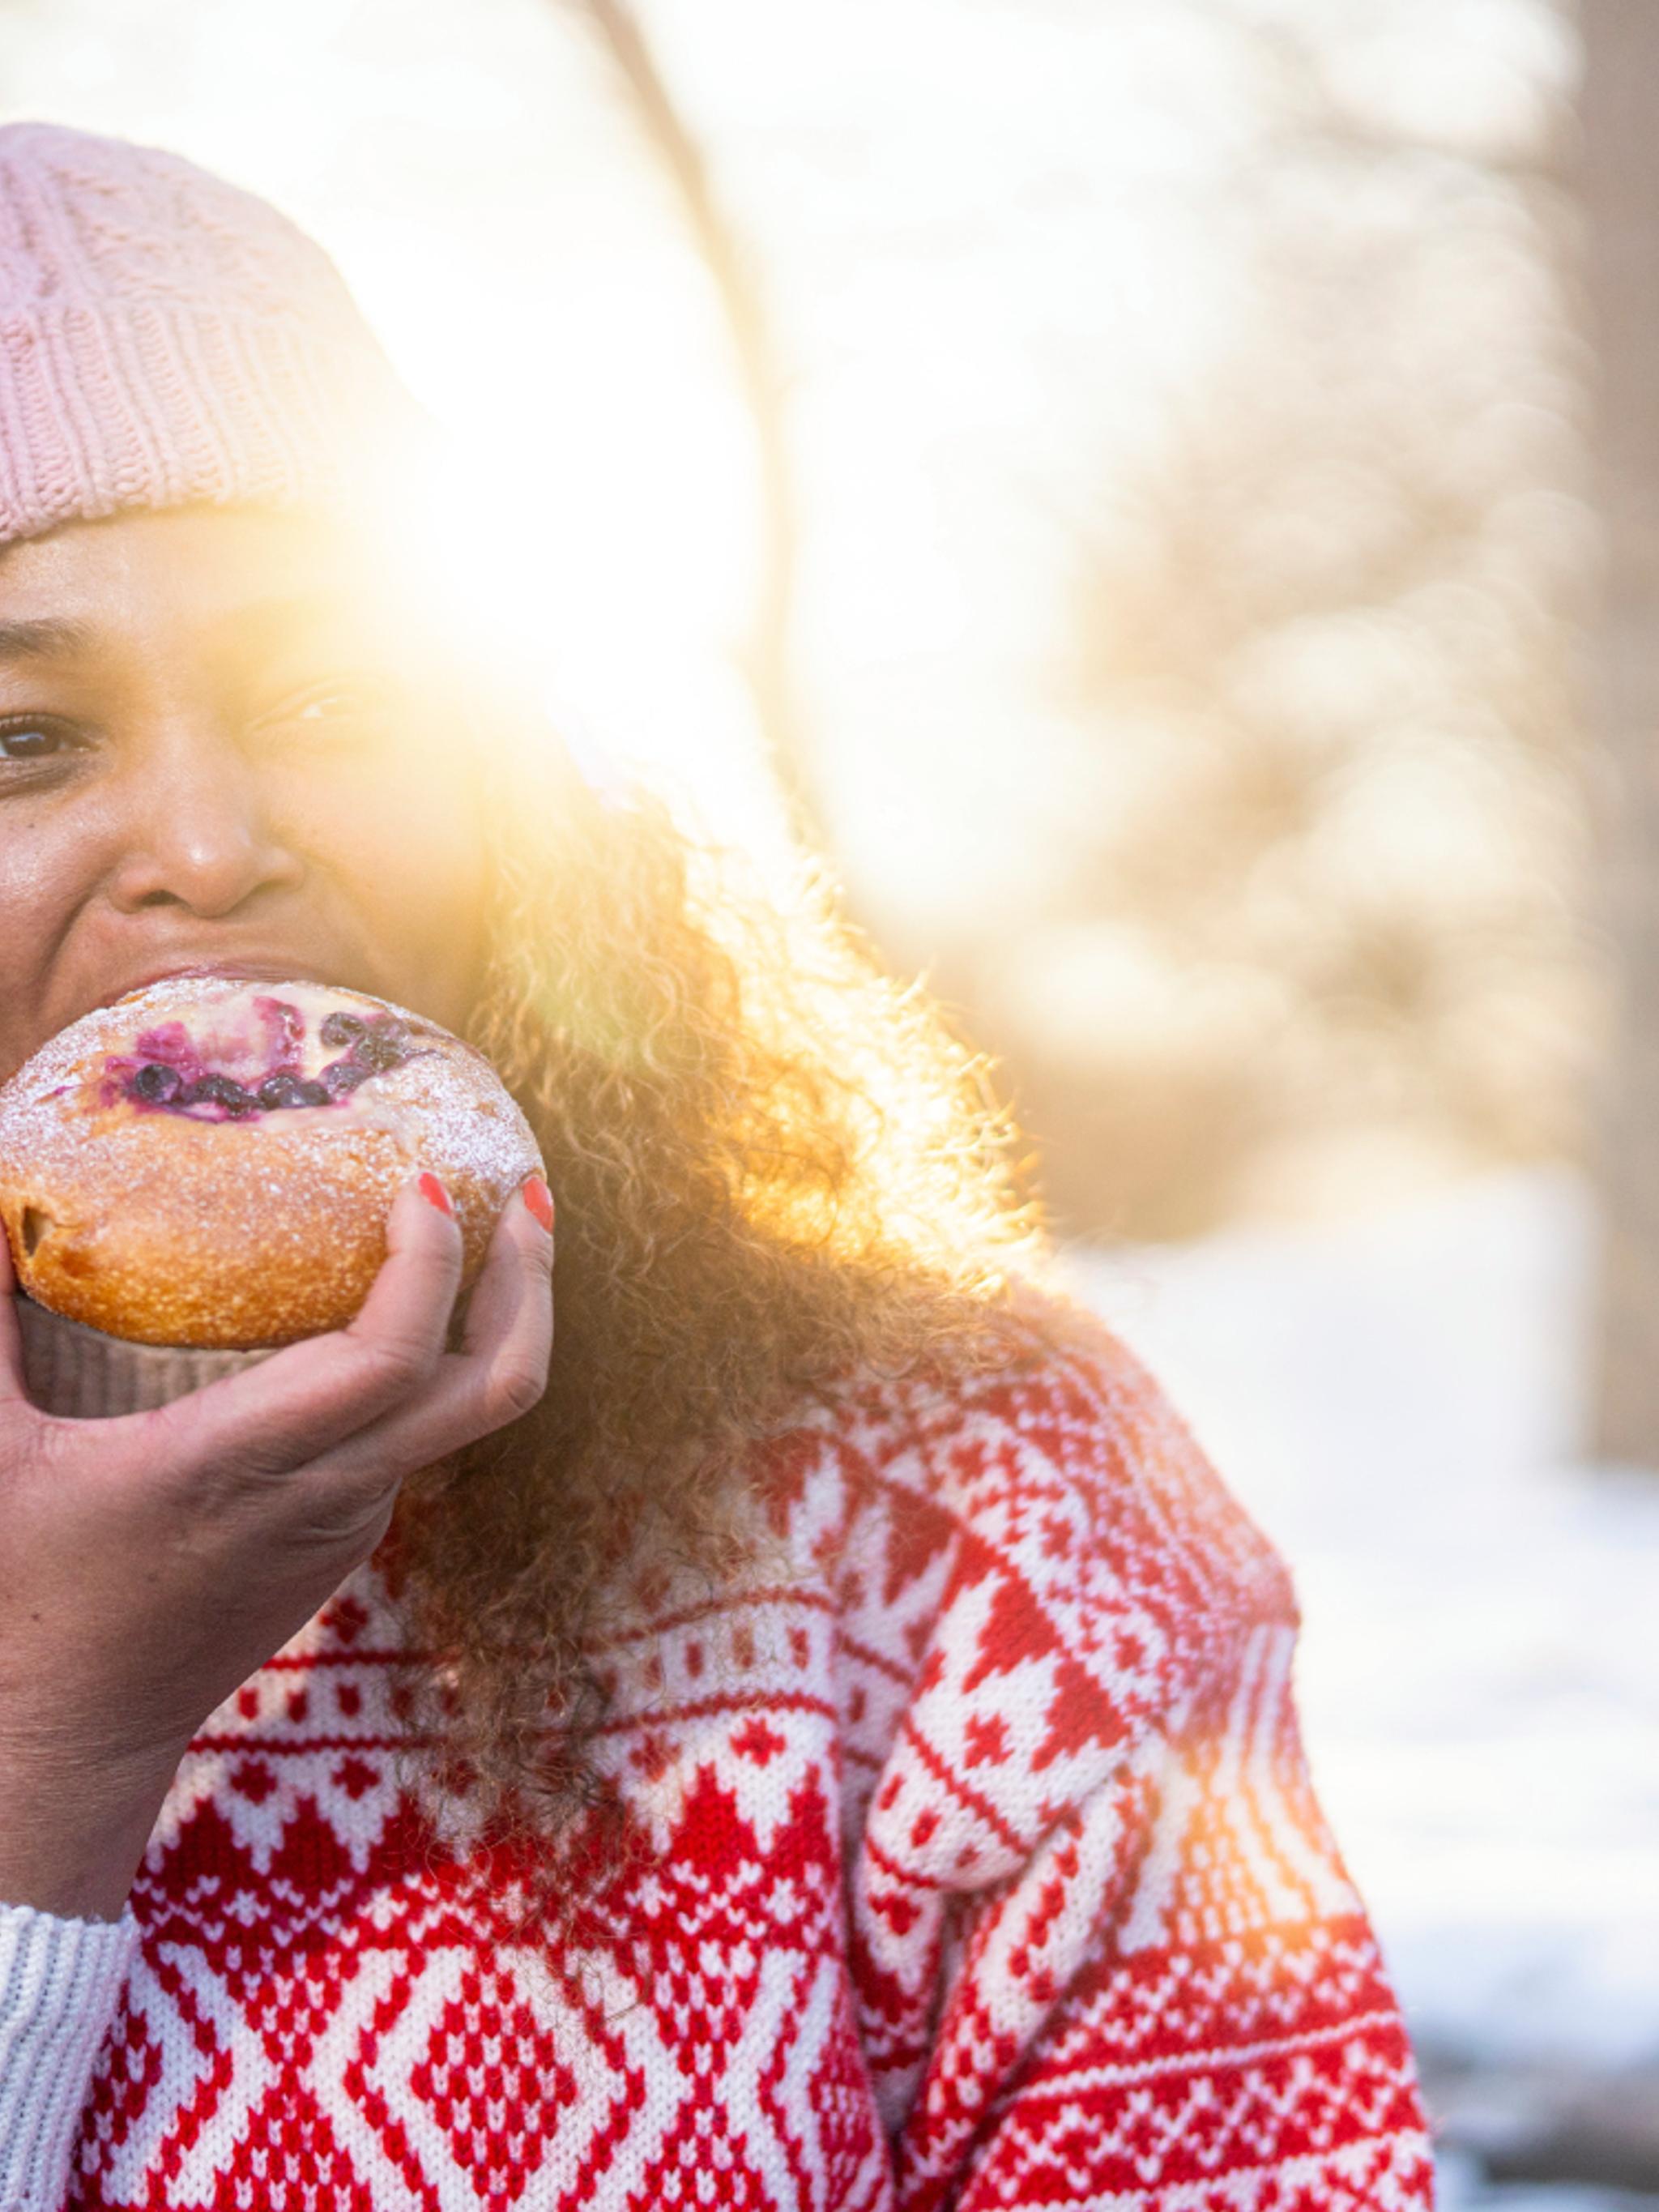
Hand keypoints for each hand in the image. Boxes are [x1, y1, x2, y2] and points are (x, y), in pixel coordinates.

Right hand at [0, 1172, 553, 1919]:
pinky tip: (418, 1303)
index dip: (431, 1267)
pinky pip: (431, 1433)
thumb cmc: (24, 1594)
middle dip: (529, 1284)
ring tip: (503, 1228)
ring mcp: (353, 1518)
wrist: (73, 1736)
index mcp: (237, 1462)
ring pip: (476, 1412)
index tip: (429, 1183)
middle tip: (530, 1192)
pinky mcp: (353, 1534)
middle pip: (494, 1389)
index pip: (389, 1360)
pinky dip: (453, 1358)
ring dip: (505, 1317)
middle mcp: (324, 1491)